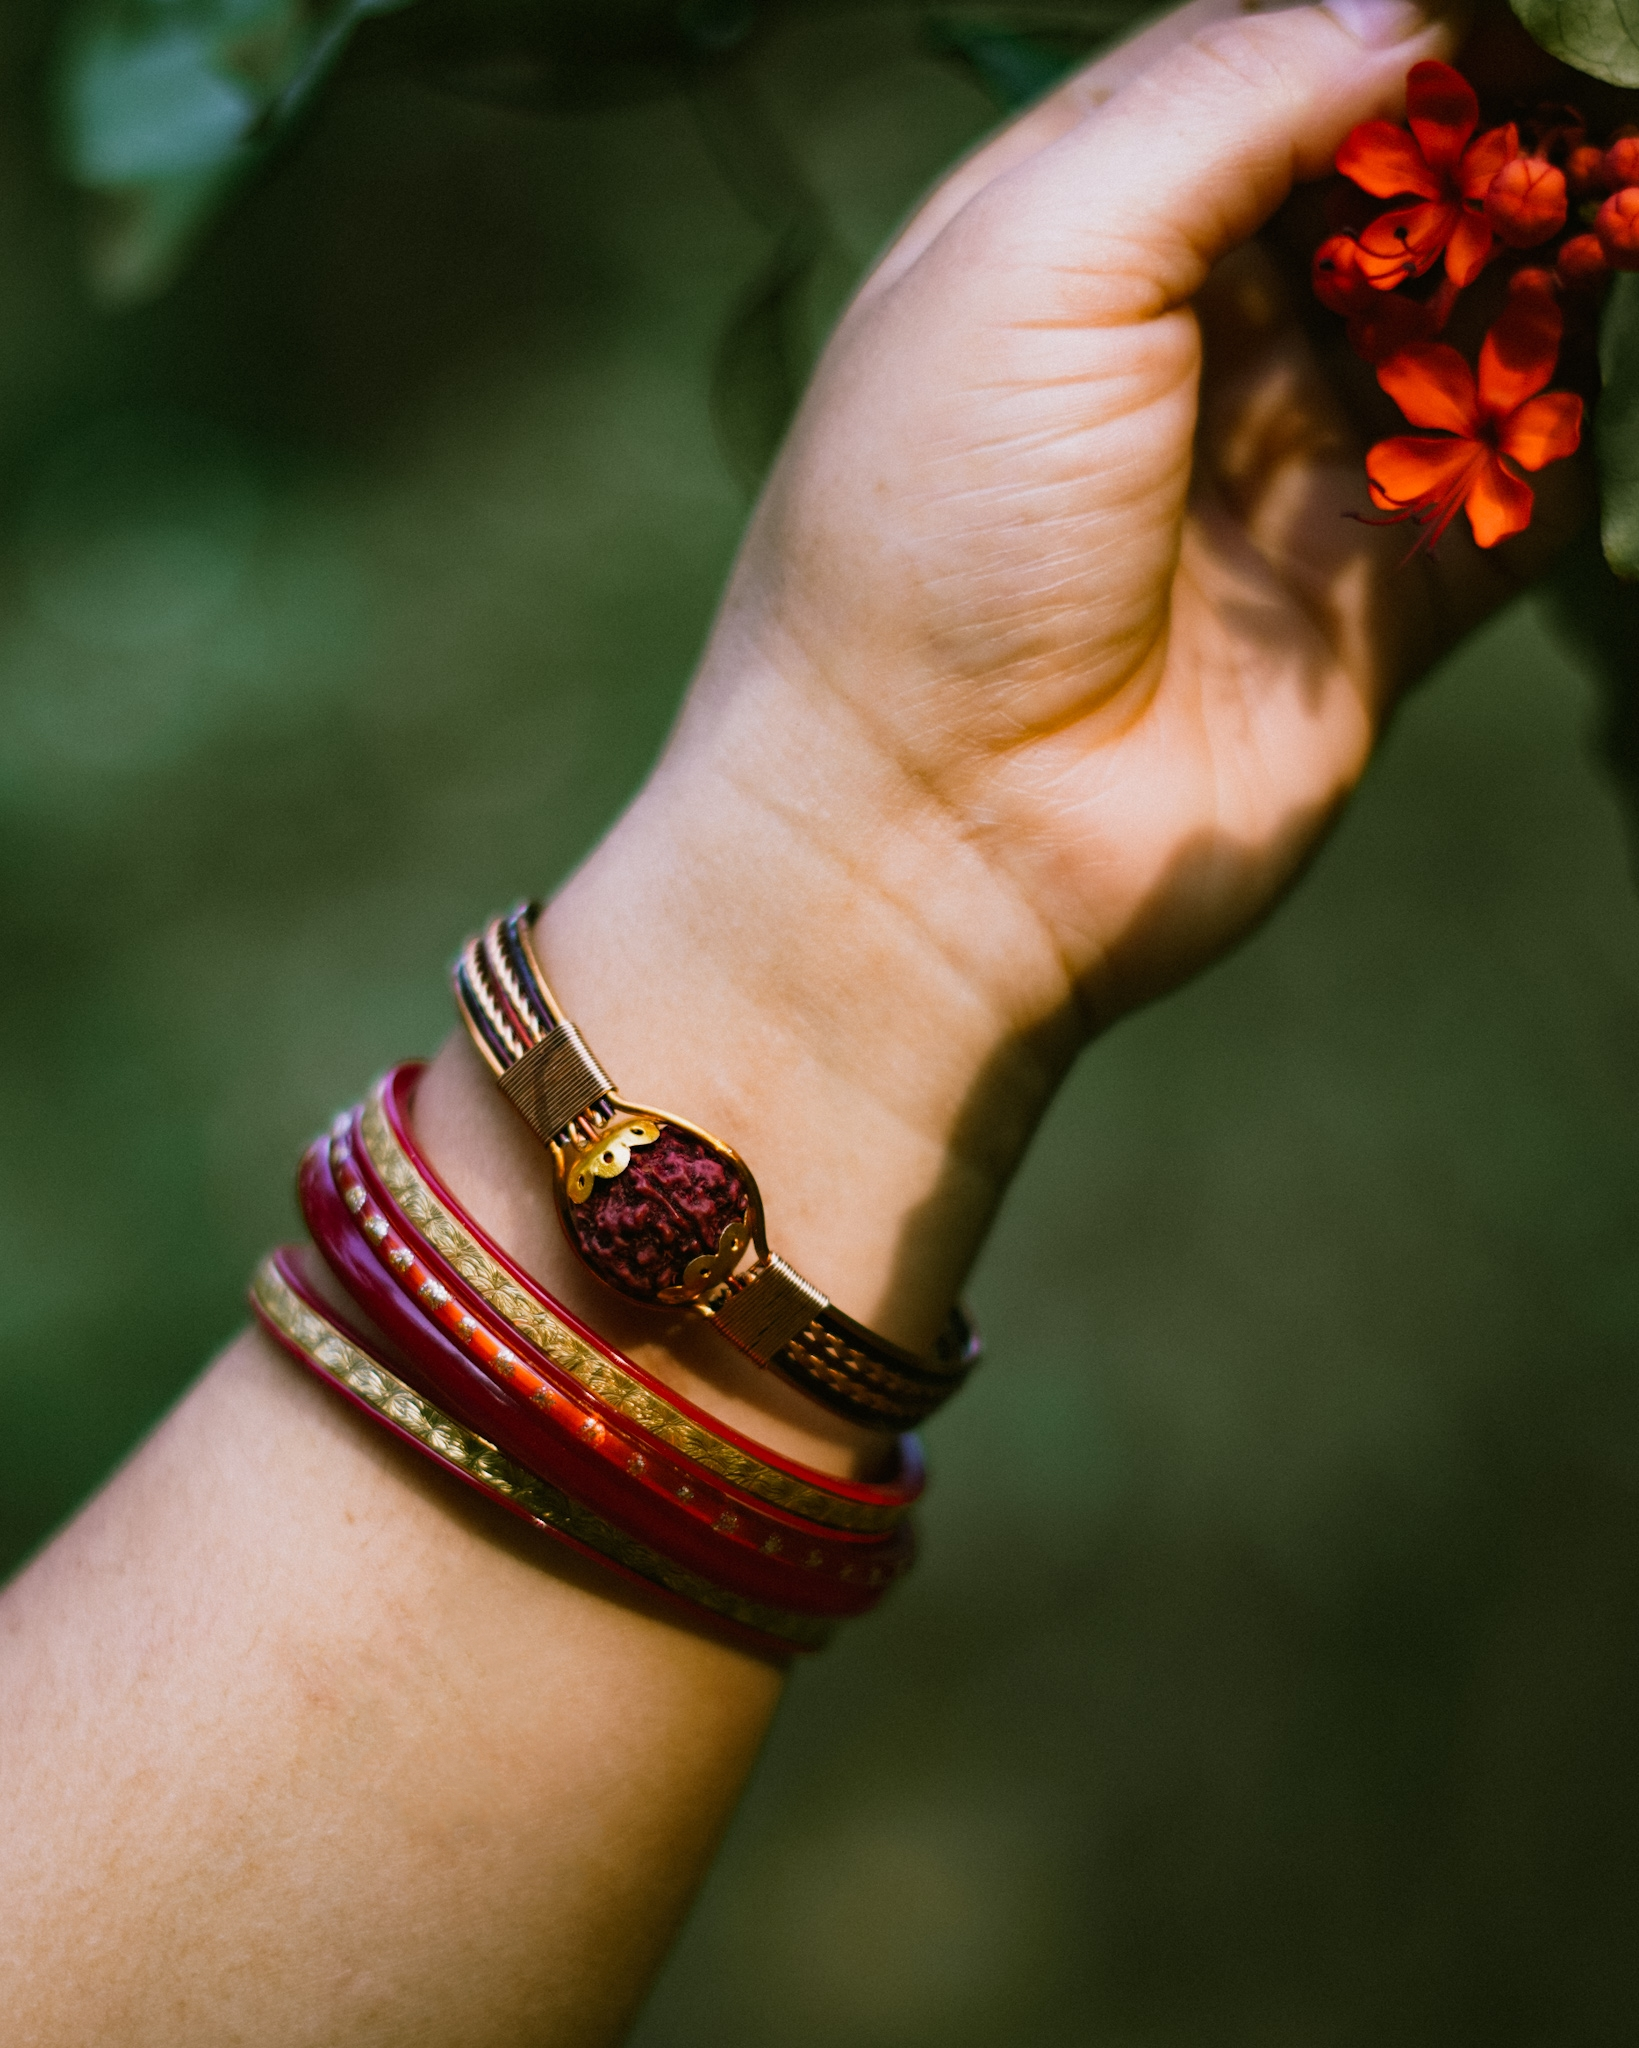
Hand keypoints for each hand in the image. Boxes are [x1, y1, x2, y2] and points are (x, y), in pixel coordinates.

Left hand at [683, 0, 1522, 1030]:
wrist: (929, 840)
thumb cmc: (933, 538)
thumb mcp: (1034, 263)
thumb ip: (1217, 110)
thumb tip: (1403, 3)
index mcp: (1085, 235)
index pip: (1276, 67)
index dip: (1398, 23)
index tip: (1521, 14)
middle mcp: (1196, 346)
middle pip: (1402, 188)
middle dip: (1504, 135)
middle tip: (1596, 110)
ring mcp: (1288, 480)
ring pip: (1476, 332)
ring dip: (1557, 271)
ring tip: (1605, 223)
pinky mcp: (1368, 614)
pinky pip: (1512, 504)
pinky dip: (1559, 445)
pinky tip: (1568, 390)